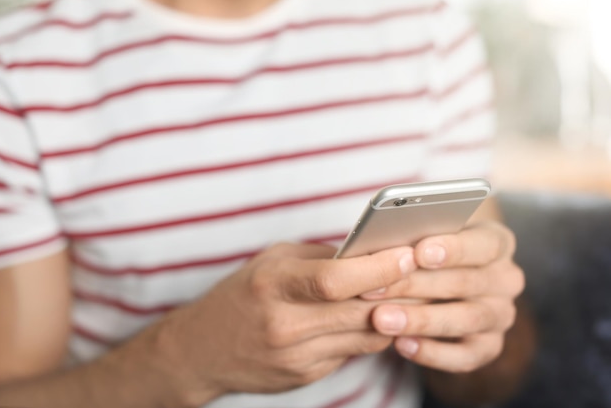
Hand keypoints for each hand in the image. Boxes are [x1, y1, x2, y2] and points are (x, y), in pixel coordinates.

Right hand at [141, 243, 415, 405]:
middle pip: (359, 312)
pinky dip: (369, 333)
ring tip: (414, 293)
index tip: (407, 254)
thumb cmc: (240, 295)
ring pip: (364, 337)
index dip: (377, 268)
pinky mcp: (304, 377)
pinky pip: (352, 352)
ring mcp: (295, 357)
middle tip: (428, 273)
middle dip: (400, 292)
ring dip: (394, 316)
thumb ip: (320, 258)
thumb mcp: (272, 261)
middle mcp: (284, 325)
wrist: (201, 350)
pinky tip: (378, 317)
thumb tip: (370, 253)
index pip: (335, 279)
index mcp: (273, 286)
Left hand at [362, 221, 524, 372]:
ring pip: (465, 319)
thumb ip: (414, 239)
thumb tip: (383, 249)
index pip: (484, 244)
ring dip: (420, 320)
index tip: (418, 254)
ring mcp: (501, 315)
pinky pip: (466, 356)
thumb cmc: (427, 249)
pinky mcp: (490, 346)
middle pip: (465, 282)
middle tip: (376, 289)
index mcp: (497, 242)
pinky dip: (433, 352)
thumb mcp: (426, 235)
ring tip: (381, 320)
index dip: (452, 249)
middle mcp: (506, 279)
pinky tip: (401, 345)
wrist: (441, 281)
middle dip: (416, 286)